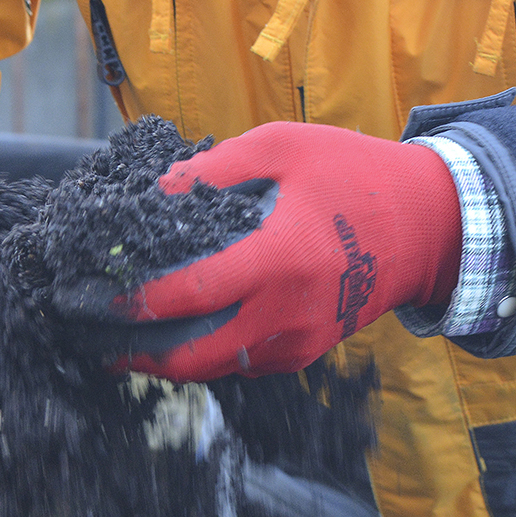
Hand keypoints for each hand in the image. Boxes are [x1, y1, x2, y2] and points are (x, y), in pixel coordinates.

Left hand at [75, 121, 461, 380]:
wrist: (430, 225)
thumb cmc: (354, 175)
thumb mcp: (282, 148)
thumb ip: (211, 169)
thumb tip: (151, 192)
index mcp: (277, 259)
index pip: (185, 295)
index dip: (127, 302)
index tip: (86, 296)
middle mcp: (286, 313)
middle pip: (189, 358)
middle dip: (132, 353)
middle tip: (91, 336)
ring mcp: (298, 342)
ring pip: (214, 369)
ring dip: (165, 360)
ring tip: (122, 339)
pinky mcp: (307, 353)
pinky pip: (243, 364)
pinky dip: (207, 354)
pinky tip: (179, 332)